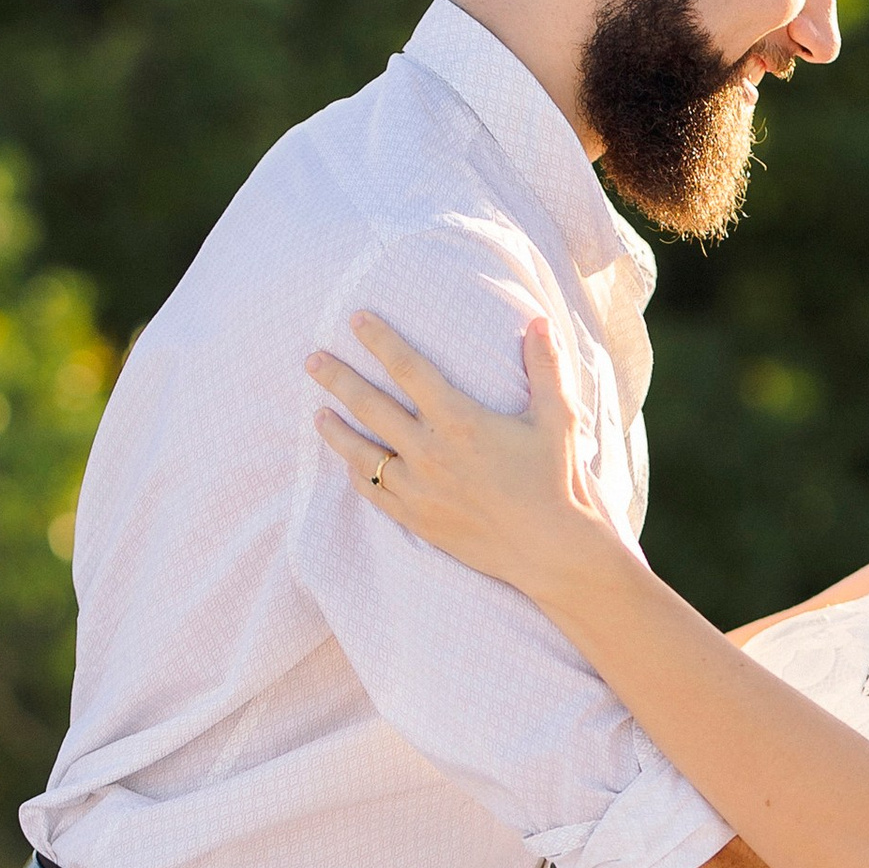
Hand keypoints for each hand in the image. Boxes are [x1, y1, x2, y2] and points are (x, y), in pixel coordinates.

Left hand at [309, 313, 616, 603]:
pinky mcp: (416, 518)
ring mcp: (417, 487)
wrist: (548, 547)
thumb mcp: (556, 419)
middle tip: (312, 360)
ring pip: (361, 452)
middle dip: (337, 378)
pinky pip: (373, 492)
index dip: (380, 340)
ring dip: (336, 430)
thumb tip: (540, 320)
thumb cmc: (554, 480)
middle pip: (369, 406)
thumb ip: (545, 367)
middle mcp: (429, 451)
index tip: (356, 320)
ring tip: (318, 414)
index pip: (408, 367)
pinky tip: (348, 463)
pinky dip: (357, 474)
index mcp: (459, 419)